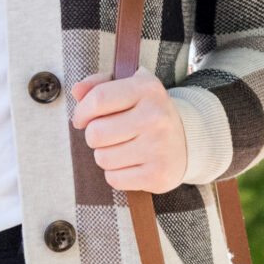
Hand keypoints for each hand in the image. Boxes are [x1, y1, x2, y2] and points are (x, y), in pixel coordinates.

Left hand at [71, 70, 188, 192]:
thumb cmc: (148, 112)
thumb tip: (76, 90)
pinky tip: (131, 163)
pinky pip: (114, 179)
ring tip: (122, 148)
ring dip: (105, 155)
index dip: (82, 111)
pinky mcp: (157, 175)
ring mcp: (158, 148)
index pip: (99, 98)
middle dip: (94, 136)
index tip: (81, 119)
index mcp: (147, 90)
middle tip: (109, 135)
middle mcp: (155, 118)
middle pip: (95, 134)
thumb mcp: (131, 89)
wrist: (187, 140)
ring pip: (102, 158)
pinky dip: (116, 174)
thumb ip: (100, 85)